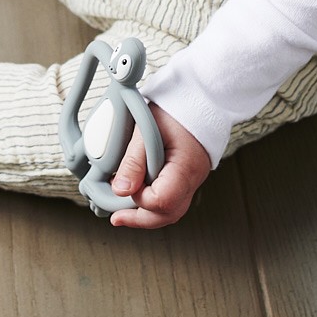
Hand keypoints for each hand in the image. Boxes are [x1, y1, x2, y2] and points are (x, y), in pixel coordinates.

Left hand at [109, 105, 211, 229]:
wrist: (199, 97)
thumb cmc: (175, 109)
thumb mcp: (146, 130)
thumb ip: (133, 161)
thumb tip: (120, 190)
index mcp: (186, 168)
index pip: (162, 201)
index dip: (139, 198)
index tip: (125, 184)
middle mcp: (193, 179)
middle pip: (168, 214)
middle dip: (140, 219)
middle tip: (116, 218)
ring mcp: (193, 180)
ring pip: (171, 211)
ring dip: (147, 214)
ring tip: (124, 213)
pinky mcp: (188, 176)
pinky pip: (173, 199)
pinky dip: (154, 203)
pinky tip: (139, 198)